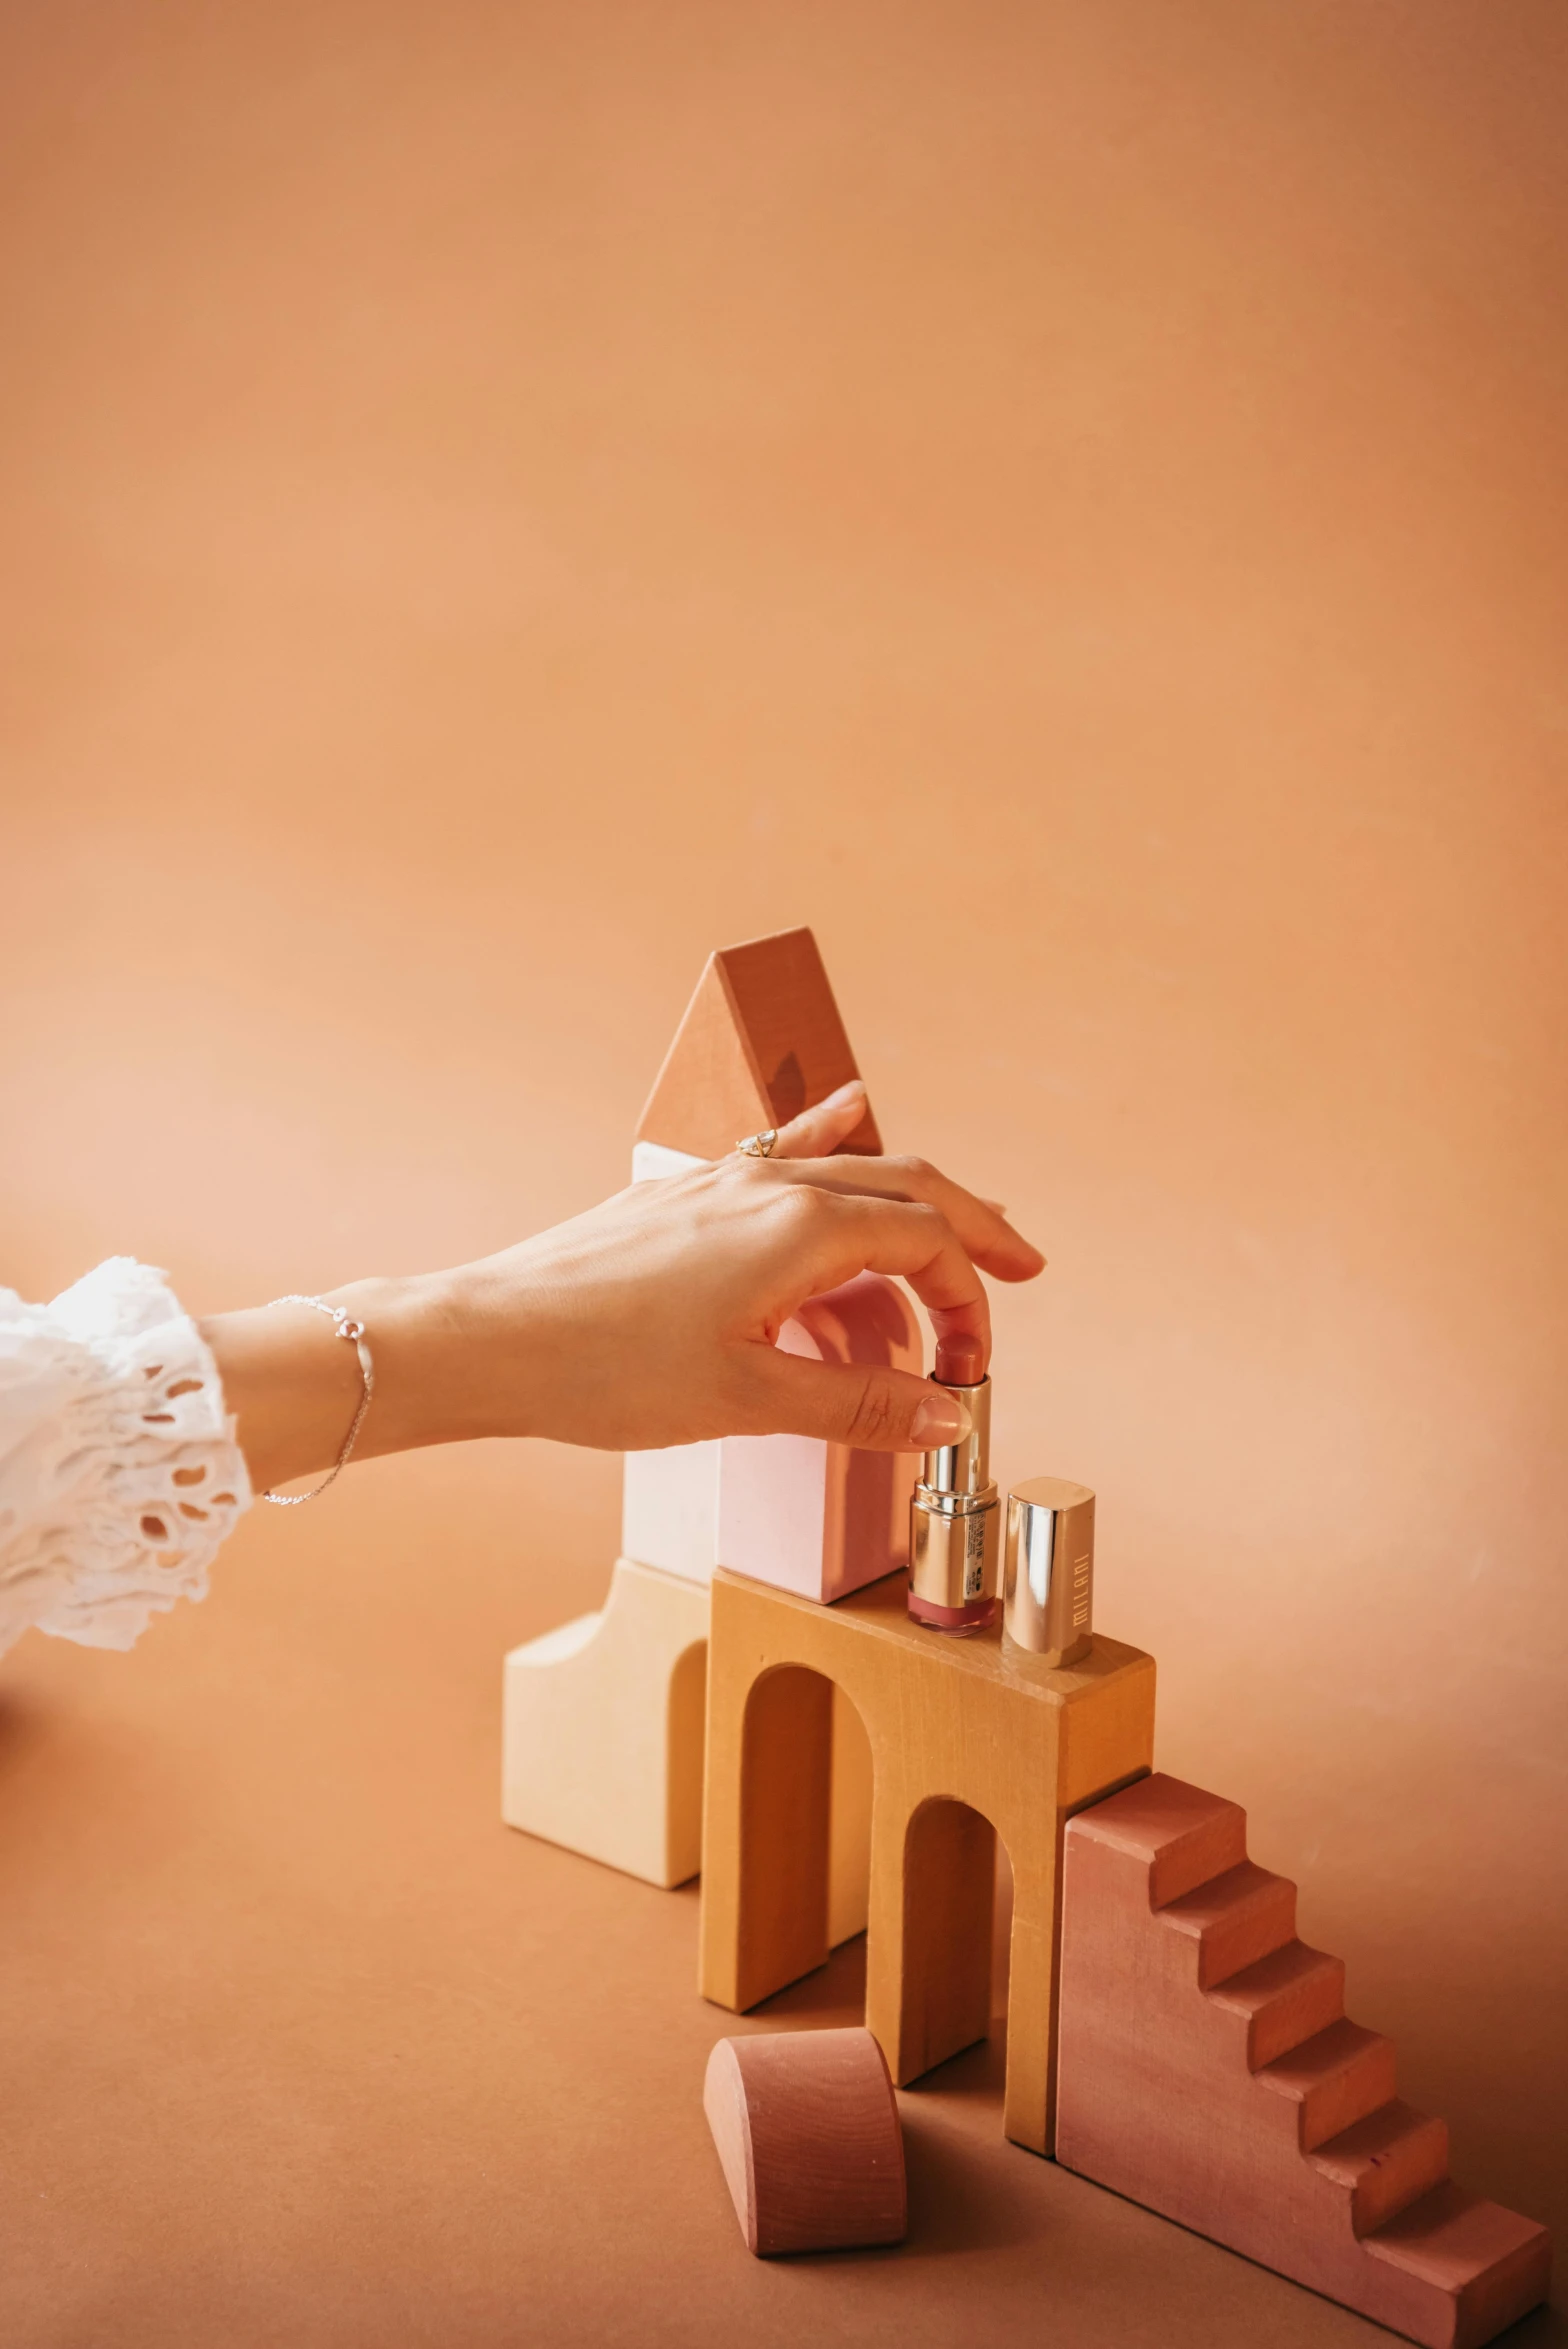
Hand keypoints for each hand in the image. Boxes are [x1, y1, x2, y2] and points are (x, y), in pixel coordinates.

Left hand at [203, 1082, 1044, 1490]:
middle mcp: (765, 1189)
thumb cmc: (602, 1370)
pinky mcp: (679, 1201)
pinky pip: (779, 1153)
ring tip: (949, 1235)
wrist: (487, 1339)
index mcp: (799, 1230)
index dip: (968, 1306)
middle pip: (903, 1191)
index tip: (976, 1370)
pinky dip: (830, 1139)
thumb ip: (857, 1407)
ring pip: (846, 1172)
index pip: (924, 1246)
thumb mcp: (747, 1403)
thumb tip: (944, 1419)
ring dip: (908, 1203)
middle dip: (968, 1233)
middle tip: (1018, 1271)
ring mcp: (718, 1186)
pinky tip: (849, 1109)